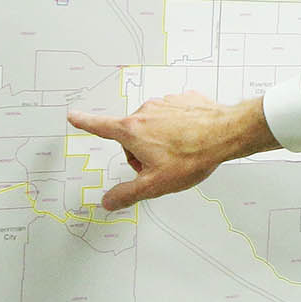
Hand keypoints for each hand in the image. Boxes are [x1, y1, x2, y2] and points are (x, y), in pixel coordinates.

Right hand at [66, 91, 278, 211]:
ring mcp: (166, 103)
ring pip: (154, 125)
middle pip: (132, 134)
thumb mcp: (155, 184)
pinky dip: (179, 128)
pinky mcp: (185, 99)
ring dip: (161, 139)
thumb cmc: (191, 157)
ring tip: (181, 153)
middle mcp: (146, 111)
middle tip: (162, 166)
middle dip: (141, 152)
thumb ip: (127, 194)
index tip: (73, 116)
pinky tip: (192, 139)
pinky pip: (175, 115)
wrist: (227, 134)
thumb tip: (108, 202)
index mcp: (133, 130)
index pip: (101, 127)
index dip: (85, 123)